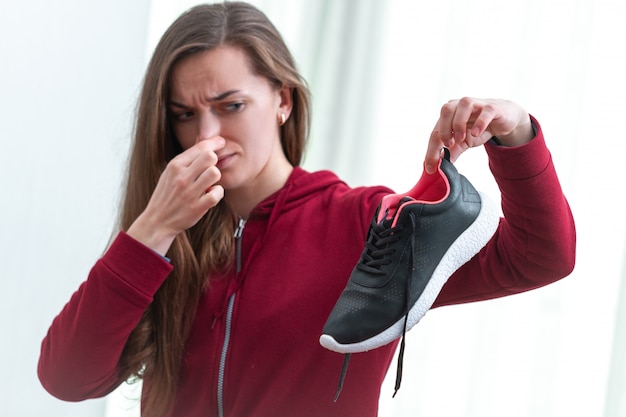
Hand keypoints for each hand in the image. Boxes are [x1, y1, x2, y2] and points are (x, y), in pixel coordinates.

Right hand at [127, 137, 225, 254]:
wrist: (157, 221)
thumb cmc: (166, 195)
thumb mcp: (169, 173)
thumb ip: (186, 160)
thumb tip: (205, 144)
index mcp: (174, 166)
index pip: (200, 147)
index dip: (214, 142)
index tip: (221, 142)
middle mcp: (181, 177)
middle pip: (210, 157)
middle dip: (214, 161)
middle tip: (209, 169)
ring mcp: (189, 192)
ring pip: (215, 173)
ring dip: (216, 178)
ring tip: (209, 183)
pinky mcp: (197, 207)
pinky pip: (217, 193)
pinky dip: (217, 193)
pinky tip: (210, 195)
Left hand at [424, 98, 533, 172]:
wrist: (504, 119)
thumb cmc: (479, 128)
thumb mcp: (463, 142)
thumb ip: (451, 152)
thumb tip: (438, 168)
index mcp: (449, 114)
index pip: (436, 131)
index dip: (431, 150)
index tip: (430, 168)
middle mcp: (460, 105)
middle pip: (446, 110)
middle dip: (444, 130)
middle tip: (449, 145)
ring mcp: (477, 104)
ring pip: (464, 104)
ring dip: (459, 123)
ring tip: (462, 139)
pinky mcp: (493, 107)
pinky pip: (486, 111)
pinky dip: (480, 122)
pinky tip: (477, 133)